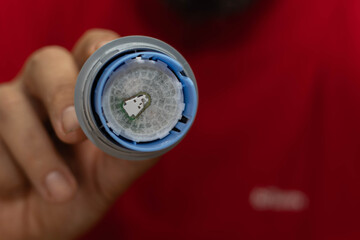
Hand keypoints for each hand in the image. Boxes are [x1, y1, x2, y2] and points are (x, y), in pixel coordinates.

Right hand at [0, 29, 158, 239]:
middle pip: (47, 62)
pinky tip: (15, 192)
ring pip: (11, 106)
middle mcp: (45, 92)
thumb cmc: (74, 197)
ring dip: (37, 155)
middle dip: (60, 94)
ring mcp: (9, 107)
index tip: (107, 59)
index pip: (92, 51)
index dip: (100, 47)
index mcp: (82, 95)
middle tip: (72, 131)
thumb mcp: (108, 178)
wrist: (31, 231)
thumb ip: (132, 153)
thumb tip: (163, 129)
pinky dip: (8, 173)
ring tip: (60, 193)